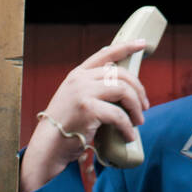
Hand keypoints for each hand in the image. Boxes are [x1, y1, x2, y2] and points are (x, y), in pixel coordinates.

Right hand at [19, 39, 150, 191]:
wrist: (47, 147)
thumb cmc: (65, 127)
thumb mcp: (75, 99)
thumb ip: (92, 88)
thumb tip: (123, 88)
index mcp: (78, 74)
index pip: (106, 54)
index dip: (126, 47)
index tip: (142, 44)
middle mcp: (80, 79)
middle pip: (121, 74)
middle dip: (138, 90)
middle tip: (144, 106)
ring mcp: (83, 92)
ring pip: (123, 90)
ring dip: (136, 107)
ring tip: (138, 121)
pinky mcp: (88, 109)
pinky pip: (118, 115)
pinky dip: (127, 127)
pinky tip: (128, 136)